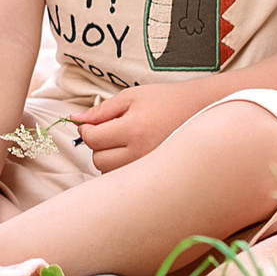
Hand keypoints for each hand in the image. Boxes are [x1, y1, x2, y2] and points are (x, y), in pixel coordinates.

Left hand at [72, 81, 214, 172]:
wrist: (201, 111)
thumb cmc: (166, 100)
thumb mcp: (132, 97)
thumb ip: (101, 110)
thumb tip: (75, 119)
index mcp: (134, 129)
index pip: (92, 139)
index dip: (86, 130)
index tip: (91, 124)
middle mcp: (142, 153)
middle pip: (98, 159)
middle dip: (98, 145)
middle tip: (111, 131)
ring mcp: (150, 168)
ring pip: (110, 173)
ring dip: (109, 158)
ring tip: (126, 141)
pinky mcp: (156, 177)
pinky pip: (125, 179)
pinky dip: (122, 168)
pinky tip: (134, 153)